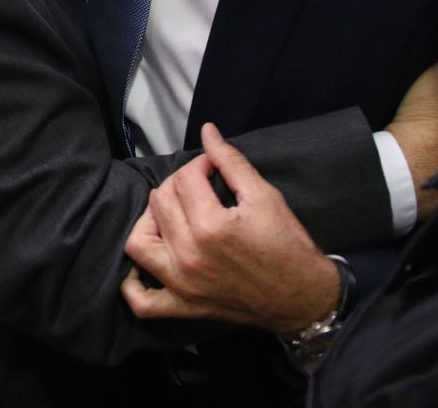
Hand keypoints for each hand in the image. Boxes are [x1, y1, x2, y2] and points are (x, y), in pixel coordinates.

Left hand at [122, 125, 340, 332]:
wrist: (304, 298)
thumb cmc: (288, 246)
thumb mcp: (265, 196)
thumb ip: (231, 161)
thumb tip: (207, 130)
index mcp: (210, 226)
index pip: (185, 178)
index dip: (200, 164)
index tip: (213, 167)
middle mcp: (189, 256)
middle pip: (159, 202)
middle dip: (178, 184)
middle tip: (198, 186)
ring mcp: (181, 285)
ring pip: (138, 242)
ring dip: (149, 221)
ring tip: (170, 215)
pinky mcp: (183, 307)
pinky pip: (141, 301)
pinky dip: (132, 285)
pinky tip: (143, 264)